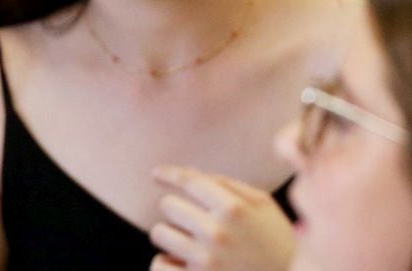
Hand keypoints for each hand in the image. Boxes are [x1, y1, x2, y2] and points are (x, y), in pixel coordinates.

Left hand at [149, 166, 295, 270]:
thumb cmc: (278, 243)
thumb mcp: (264, 208)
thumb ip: (227, 185)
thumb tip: (186, 172)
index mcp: (235, 210)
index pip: (188, 181)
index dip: (169, 174)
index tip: (156, 174)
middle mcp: (218, 233)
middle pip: (167, 206)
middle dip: (178, 212)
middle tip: (194, 223)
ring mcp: (207, 261)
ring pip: (159, 233)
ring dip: (171, 238)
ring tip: (191, 245)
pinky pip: (158, 264)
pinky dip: (166, 263)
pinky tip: (182, 264)